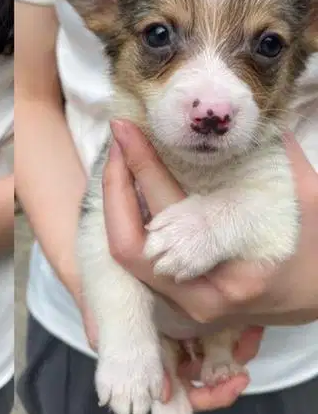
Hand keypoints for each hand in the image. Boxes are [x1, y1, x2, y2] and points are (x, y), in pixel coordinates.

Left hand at [103, 119, 317, 327]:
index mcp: (235, 274)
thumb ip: (271, 150)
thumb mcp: (301, 194)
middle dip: (116, 184)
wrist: (316, 288)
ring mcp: (185, 307)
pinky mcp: (176, 299)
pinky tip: (131, 181)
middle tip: (119, 136)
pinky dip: (127, 217)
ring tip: (122, 153)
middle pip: (133, 244)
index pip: (171, 218)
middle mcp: (203, 300)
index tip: (127, 129)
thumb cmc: (312, 237)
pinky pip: (137, 259)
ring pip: (128, 255)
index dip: (143, 168)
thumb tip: (235, 106)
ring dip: (117, 201)